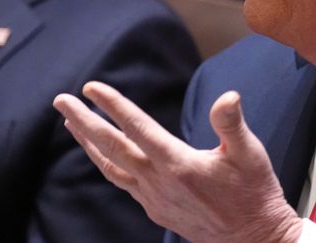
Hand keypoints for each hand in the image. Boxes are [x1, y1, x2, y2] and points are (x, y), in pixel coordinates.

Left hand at [54, 82, 303, 242]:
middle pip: (112, 147)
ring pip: (111, 166)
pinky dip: (106, 163)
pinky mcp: (155, 208)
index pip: (137, 127)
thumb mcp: (250, 154)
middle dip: (84, 121)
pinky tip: (102, 153)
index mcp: (178, 164)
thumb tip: (228, 96)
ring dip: (88, 143)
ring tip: (70, 122)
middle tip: (61, 99)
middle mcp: (159, 181)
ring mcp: (154, 197)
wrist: (252, 240)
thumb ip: (232, 124)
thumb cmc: (254, 194)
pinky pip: (122, 181)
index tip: (92, 87)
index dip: (113, 105)